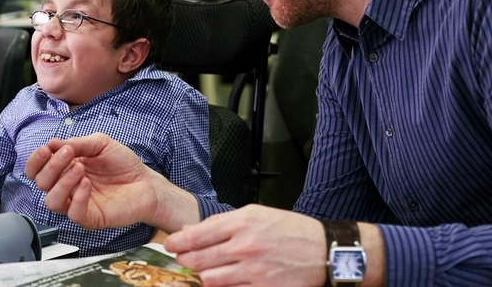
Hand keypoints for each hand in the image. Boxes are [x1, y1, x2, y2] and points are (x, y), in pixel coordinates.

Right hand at [25, 133, 172, 229]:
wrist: (146, 183)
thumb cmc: (123, 164)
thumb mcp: (100, 143)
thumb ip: (77, 143)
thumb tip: (51, 143)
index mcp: (64, 169)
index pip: (37, 170)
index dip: (35, 161)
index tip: (46, 149)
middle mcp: (66, 187)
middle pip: (40, 183)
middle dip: (51, 167)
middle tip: (69, 154)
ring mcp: (76, 203)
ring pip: (51, 201)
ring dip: (62, 183)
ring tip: (80, 169)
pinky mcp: (90, 218)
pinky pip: (73, 213)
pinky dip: (77, 198)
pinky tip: (87, 184)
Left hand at [163, 205, 326, 286]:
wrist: (325, 250)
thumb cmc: (291, 230)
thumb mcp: (255, 214)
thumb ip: (221, 223)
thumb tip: (190, 231)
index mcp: (242, 222)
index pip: (197, 235)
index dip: (177, 243)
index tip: (171, 245)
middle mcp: (245, 246)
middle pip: (198, 260)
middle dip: (185, 260)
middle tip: (183, 259)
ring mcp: (254, 270)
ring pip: (209, 279)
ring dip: (202, 276)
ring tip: (205, 271)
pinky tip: (223, 281)